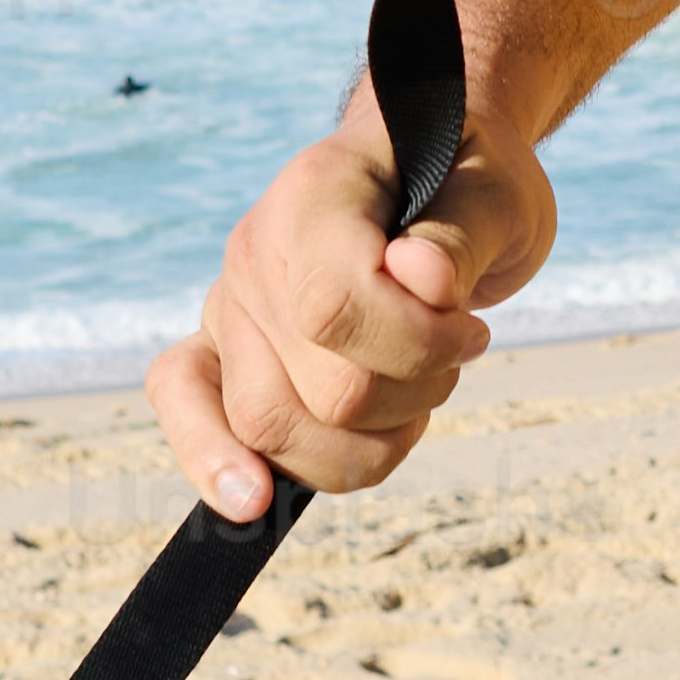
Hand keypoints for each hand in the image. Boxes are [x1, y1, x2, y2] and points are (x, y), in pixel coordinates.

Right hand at [148, 86, 559, 512]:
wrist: (436, 179)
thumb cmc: (466, 189)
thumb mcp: (495, 201)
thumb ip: (459, 239)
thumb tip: (419, 275)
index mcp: (315, 194)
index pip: (332, 306)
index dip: (411, 345)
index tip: (469, 332)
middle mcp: (256, 249)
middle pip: (318, 389)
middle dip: (407, 398)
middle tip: (452, 358)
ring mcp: (231, 302)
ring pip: (270, 427)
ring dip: (364, 442)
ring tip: (410, 393)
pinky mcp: (221, 350)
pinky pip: (185, 408)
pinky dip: (219, 465)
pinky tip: (253, 501)